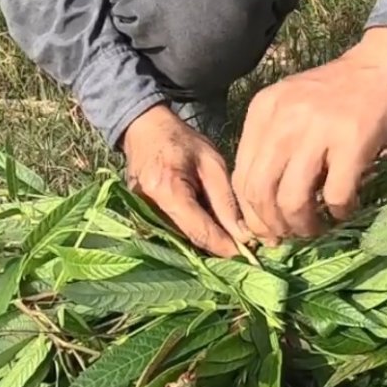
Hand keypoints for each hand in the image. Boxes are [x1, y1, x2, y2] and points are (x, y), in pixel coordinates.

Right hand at [122, 104, 248, 257]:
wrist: (143, 130)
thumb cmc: (180, 140)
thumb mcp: (211, 163)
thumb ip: (226, 201)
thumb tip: (243, 236)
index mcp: (168, 191)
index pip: (200, 232)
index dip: (225, 247)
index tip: (249, 256)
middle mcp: (148, 209)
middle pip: (190, 241)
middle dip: (217, 247)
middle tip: (244, 249)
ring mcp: (139, 216)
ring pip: (181, 240)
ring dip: (205, 243)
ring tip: (230, 238)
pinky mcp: (138, 218)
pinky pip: (171, 233)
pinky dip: (191, 233)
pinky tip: (208, 228)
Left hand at [232, 28, 386, 242]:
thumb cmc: (340, 94)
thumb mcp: (293, 110)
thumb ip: (274, 148)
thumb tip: (262, 211)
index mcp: (263, 111)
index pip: (241, 177)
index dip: (251, 214)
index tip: (267, 230)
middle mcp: (284, 118)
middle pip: (260, 192)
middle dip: (273, 226)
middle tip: (290, 236)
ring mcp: (318, 128)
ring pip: (292, 200)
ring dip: (303, 226)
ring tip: (316, 228)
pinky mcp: (353, 140)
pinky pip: (336, 195)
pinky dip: (340, 212)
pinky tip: (346, 209)